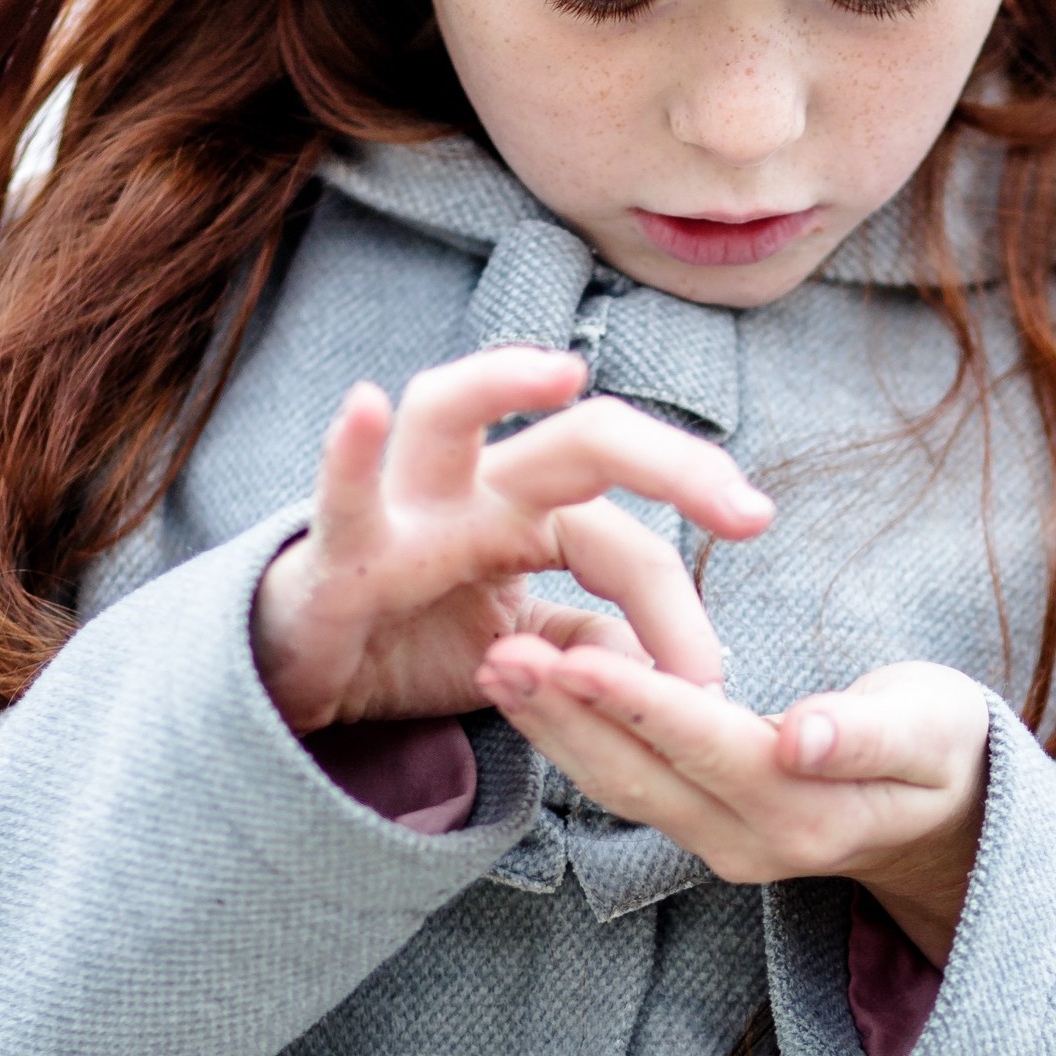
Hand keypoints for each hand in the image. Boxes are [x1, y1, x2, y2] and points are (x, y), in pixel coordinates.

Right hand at [251, 346, 773, 734]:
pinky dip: (348, 452)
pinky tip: (364, 405)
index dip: (676, 610)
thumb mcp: (525, 654)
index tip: (712, 679)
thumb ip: (595, 648)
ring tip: (560, 373)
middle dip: (669, 462)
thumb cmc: (413, 643)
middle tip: (750, 511)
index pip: (626, 545)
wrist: (305, 682)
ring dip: (498, 381)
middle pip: (581, 441)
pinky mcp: (337, 549)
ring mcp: (405, 507)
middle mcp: (477, 489)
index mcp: (532, 515)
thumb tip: (680, 669)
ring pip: (448, 412)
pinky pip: (342, 493)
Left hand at [472, 639, 990, 964]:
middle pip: (642, 776)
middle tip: (499, 653)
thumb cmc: (943, 749)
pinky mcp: (698, 827)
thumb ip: (866, 735)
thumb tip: (803, 738)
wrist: (945, 820)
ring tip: (493, 665)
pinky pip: (623, 785)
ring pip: (619, 787)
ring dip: (552, 727)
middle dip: (567, 715)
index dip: (642, 705)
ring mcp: (717, 843)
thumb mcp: (930, 729)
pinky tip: (531, 692)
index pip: (709, 748)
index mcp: (808, 812)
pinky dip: (572, 737)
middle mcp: (750, 842)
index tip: (577, 655)